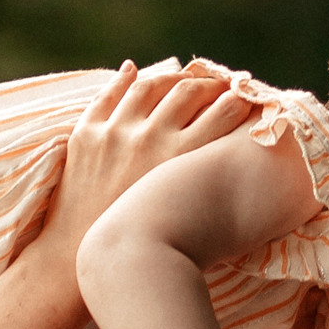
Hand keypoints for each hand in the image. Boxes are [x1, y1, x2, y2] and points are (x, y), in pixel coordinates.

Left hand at [34, 63, 256, 271]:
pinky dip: (122, 79)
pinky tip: (133, 70)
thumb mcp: (191, 212)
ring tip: (182, 80)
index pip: (225, 109)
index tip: (248, 98)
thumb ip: (215, 179)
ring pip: (150, 86)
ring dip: (171, 78)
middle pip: (189, 91)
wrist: (80, 258)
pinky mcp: (87, 134)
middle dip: (210, 84)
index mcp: (182, 157)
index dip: (241, 99)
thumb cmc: (150, 247)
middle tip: (220, 87)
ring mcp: (115, 132)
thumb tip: (243, 158)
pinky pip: (108, 95)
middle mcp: (151, 137)